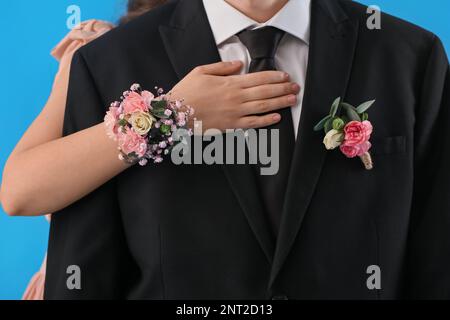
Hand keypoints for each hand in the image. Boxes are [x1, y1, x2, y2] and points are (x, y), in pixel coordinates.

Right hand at [170, 61, 299, 131]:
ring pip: (263, 106)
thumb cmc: (186, 92)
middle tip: (295, 87)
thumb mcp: (201, 71)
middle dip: (282, 89)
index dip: (274, 77)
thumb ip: (222, 67)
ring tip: (292, 99)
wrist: (176, 114)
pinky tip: (277, 117)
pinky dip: (266, 120)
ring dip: (280, 102)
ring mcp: (235, 113)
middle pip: (265, 91)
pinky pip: (253, 123)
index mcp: (230, 83)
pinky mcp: (231, 126)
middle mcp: (236, 97)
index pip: (258, 78)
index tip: (285, 76)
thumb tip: (239, 65)